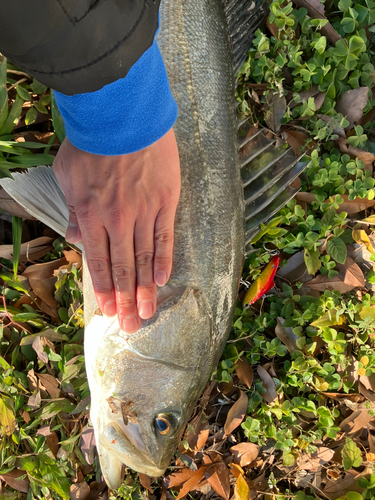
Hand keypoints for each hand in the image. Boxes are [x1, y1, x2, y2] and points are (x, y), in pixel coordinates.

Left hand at [53, 128, 179, 332]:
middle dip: (125, 300)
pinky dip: (163, 259)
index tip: (108, 311)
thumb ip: (73, 211)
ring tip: (147, 313)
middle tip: (129, 325)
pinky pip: (165, 236)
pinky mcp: (165, 200)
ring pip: (144, 258)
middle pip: (123, 268)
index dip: (104, 289)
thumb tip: (75, 238)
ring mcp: (144, 212)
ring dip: (145, 289)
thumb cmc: (91, 141)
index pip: (100, 262)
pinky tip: (162, 279)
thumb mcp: (68, 174)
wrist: (121, 114)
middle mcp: (118, 221)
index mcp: (91, 216)